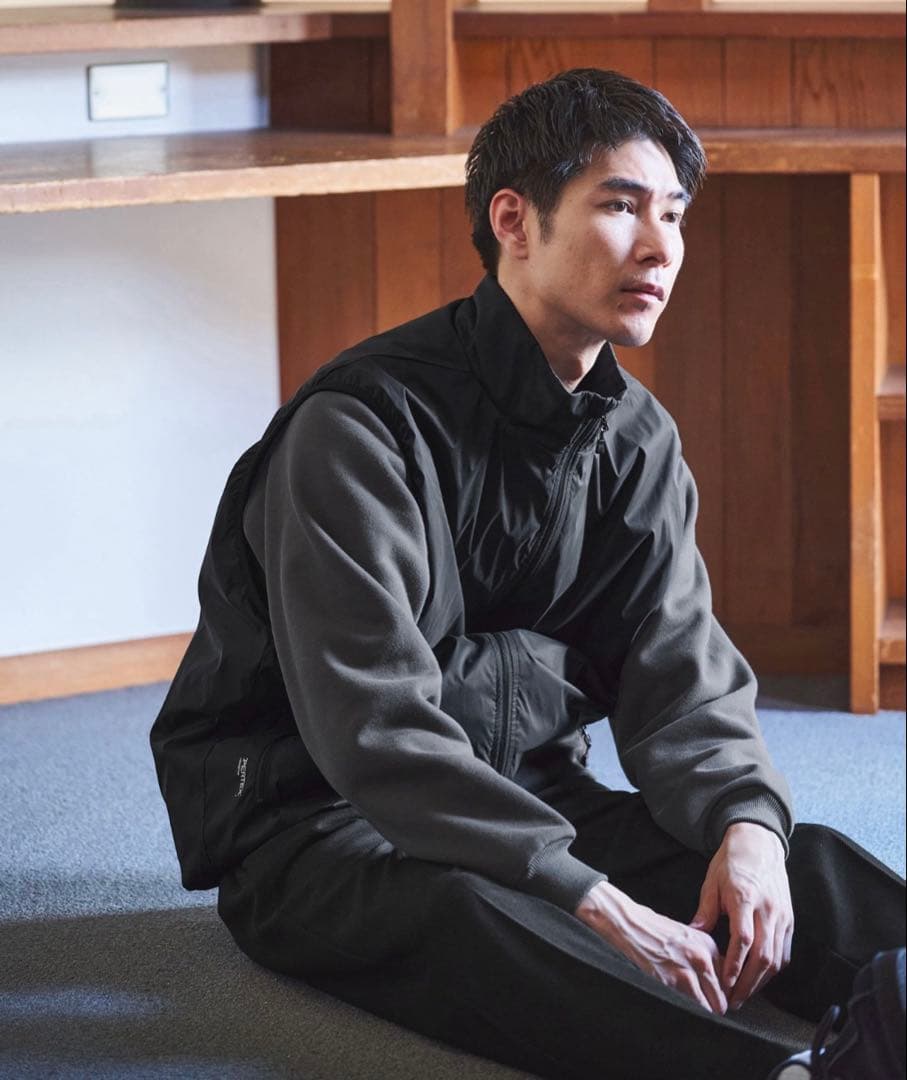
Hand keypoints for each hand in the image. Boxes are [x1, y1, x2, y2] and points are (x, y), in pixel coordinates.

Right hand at [575, 880, 727, 1013]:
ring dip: (708, 1011)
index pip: (729, 977)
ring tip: (704, 1013)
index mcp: (707, 943)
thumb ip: (705, 955)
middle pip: (723, 994)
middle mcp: (701, 956)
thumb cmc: (655, 930)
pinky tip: (689, 1009)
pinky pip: (692, 1005)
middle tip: (715, 1011)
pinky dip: (694, 1011)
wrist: (630, 924)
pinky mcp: (671, 981)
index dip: (726, 992)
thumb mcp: (687, 935)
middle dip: (719, 1005)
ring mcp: (687, 970)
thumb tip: (718, 980)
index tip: (722, 998)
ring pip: (711, 1004)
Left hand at [690, 822, 792, 1008]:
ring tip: (744, 995)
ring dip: (760, 982)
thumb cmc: (731, 862)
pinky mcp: (789, 919)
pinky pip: (784, 952)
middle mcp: (768, 910)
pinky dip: (773, 969)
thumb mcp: (711, 882)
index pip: (743, 940)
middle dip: (747, 983)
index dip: (734, 965)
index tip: (723, 983)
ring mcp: (782, 916)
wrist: (758, 842)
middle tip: (733, 1001)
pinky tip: (760, 979)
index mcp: (745, 898)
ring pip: (776, 959)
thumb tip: (692, 936)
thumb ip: (705, 911)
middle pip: (762, 957)